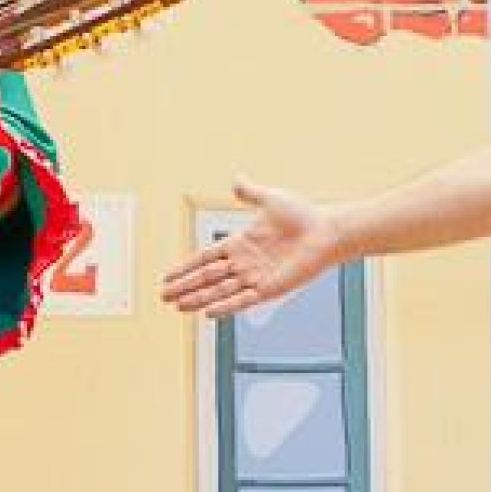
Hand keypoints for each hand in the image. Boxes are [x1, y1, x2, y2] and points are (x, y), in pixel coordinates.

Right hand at [162, 178, 342, 318]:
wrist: (327, 231)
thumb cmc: (303, 215)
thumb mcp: (270, 199)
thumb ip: (250, 192)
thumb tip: (236, 179)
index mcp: (240, 242)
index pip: (204, 257)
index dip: (185, 267)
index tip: (167, 275)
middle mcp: (244, 263)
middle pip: (206, 277)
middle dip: (184, 286)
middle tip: (163, 295)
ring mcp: (255, 277)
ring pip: (219, 291)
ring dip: (198, 299)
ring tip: (178, 306)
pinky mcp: (269, 289)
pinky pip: (242, 300)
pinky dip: (225, 306)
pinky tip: (208, 312)